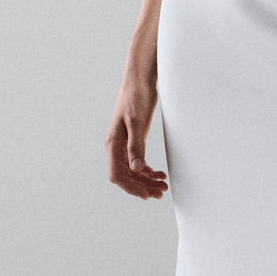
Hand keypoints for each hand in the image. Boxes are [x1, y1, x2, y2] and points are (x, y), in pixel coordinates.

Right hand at [106, 63, 168, 199]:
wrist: (139, 80)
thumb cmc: (136, 97)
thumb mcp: (137, 122)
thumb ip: (136, 146)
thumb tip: (136, 168)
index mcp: (113, 144)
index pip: (117, 175)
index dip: (131, 187)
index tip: (146, 195)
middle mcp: (116, 147)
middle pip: (126, 176)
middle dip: (142, 186)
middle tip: (161, 193)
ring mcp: (123, 144)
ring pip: (132, 170)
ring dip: (146, 180)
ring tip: (163, 186)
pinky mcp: (132, 140)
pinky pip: (137, 161)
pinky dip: (147, 170)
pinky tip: (159, 173)